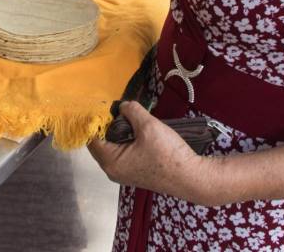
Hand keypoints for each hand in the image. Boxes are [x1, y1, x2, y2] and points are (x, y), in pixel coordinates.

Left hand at [88, 102, 204, 199]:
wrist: (191, 177)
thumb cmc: (168, 154)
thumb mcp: (148, 125)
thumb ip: (131, 111)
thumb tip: (123, 106)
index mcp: (110, 162)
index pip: (91, 138)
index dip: (95, 120)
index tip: (103, 105)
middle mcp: (113, 171)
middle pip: (101, 143)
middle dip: (108, 126)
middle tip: (119, 110)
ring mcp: (124, 174)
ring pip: (113, 148)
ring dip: (118, 133)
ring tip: (130, 118)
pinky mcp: (136, 173)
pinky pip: (123, 154)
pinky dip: (126, 141)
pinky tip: (138, 131)